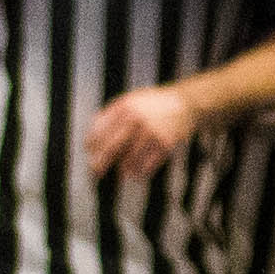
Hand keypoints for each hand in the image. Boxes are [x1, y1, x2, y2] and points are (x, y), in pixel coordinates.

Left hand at [85, 85, 203, 178]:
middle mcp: (136, 119)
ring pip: (130, 160)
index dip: (92, 144)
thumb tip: (90, 139)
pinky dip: (141, 172)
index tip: (90, 153)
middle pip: (112, 148)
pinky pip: (147, 165)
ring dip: (124, 169)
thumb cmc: (152, 104)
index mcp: (124, 106)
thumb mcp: (130, 100)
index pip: (100, 130)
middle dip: (101, 163)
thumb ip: (110, 115)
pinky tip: (138, 173)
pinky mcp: (165, 144)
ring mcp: (151, 132)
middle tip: (96, 172)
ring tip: (123, 172)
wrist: (184, 103)